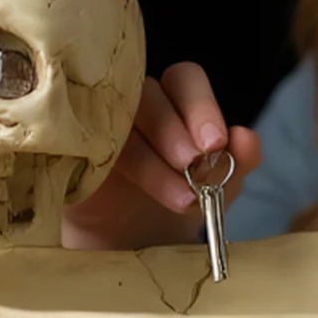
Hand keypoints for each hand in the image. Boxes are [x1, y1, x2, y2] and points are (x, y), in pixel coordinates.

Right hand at [62, 62, 262, 250]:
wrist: (133, 238)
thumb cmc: (176, 197)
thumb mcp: (218, 185)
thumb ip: (239, 161)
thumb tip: (247, 139)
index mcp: (173, 100)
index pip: (185, 79)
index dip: (202, 107)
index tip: (217, 144)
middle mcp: (134, 102)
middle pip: (148, 92)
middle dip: (174, 128)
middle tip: (193, 164)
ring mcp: (98, 123)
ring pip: (118, 122)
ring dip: (152, 161)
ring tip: (181, 197)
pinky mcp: (70, 150)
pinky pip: (80, 145)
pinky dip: (105, 164)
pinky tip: (124, 191)